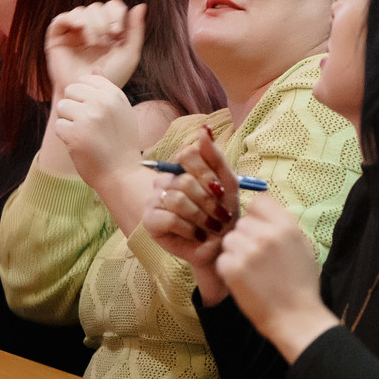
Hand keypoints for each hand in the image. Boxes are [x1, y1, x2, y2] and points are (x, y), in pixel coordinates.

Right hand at [45, 0, 145, 96]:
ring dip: (91, 24)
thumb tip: (141, 5)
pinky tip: (79, 27)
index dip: (116, 14)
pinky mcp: (57, 37)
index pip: (113, 7)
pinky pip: (62, 18)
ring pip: (82, 11)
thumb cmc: (110, 78)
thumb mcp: (129, 55)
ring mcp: (73, 32)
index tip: (117, 34)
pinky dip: (72, 18)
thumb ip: (136, 30)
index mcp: (108, 30)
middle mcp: (91, 28)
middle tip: (104, 41)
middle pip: (98, 7)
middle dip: (103, 22)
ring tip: (93, 43)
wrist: (88, 94)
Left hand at [53, 74, 140, 189]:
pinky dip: (65, 137)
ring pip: (62, 107)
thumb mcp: (121, 111)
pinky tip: (80, 145)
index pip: (86, 80)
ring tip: (85, 135)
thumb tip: (94, 68)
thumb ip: (106, 90)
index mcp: (114, 94)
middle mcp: (102, 102)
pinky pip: (59, 126)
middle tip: (88, 126)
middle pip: (70, 91)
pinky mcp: (75, 133)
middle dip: (74, 107)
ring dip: (68, 122)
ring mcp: (88, 117)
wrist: (122, 174)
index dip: (84, 97)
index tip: (94, 114)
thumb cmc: (121, 143)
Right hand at [143, 125, 239, 301]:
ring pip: (177, 199)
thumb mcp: (227, 185)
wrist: (219, 248)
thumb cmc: (223, 216)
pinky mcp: (150, 221)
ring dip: (201, 216)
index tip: (221, 191)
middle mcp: (164, 181)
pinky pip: (170, 217)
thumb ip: (216, 157)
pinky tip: (197, 234)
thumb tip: (204, 130)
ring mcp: (154, 200)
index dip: (207, 173)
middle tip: (221, 216)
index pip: (188, 154)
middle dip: (208, 200)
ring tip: (212, 227)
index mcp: (182, 169)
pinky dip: (189, 228)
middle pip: (184, 180)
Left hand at [215, 195, 339, 362]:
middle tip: (257, 257)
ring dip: (236, 252)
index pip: (259, 201)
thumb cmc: (301, 283)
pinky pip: (222, 258)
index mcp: (286, 226)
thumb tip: (264, 208)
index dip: (256, 215)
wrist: (296, 317)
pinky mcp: (232, 268)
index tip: (258, 227)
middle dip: (246, 236)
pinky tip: (245, 280)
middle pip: (241, 222)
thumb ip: (283, 225)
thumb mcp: (302, 246)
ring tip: (252, 270)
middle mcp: (267, 235)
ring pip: (229, 240)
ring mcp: (248, 251)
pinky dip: (229, 269)